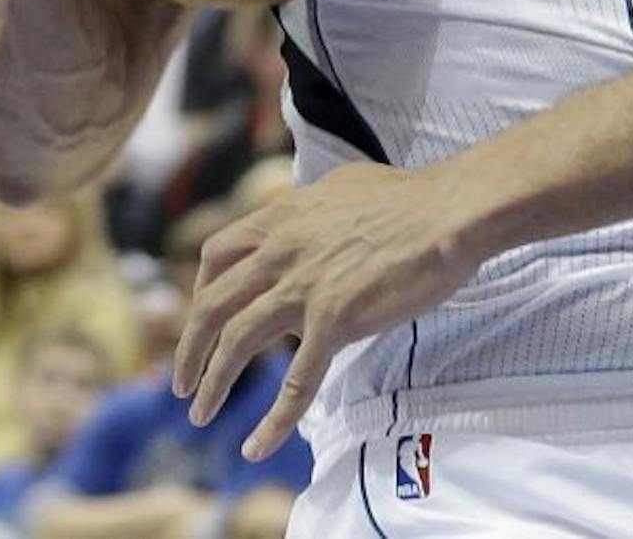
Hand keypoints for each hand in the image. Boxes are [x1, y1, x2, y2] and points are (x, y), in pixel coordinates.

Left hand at [172, 162, 481, 459]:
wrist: (449, 213)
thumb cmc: (411, 198)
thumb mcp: (343, 187)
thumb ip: (311, 207)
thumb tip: (304, 215)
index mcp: (283, 217)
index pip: (218, 255)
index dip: (201, 290)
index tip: (203, 317)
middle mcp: (281, 251)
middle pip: (211, 305)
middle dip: (188, 347)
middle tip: (183, 380)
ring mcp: (304, 287)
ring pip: (236, 343)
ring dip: (211, 383)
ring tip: (200, 413)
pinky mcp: (333, 320)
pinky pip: (295, 381)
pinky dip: (273, 420)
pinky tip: (257, 446)